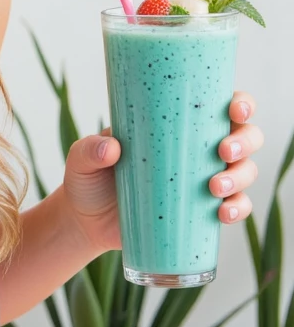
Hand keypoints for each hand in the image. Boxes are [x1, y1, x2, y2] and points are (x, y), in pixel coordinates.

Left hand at [59, 90, 261, 255]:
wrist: (85, 224)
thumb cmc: (88, 180)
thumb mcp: (81, 159)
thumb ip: (89, 149)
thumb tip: (111, 148)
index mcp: (176, 124)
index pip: (220, 104)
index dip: (240, 103)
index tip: (235, 109)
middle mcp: (197, 149)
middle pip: (245, 136)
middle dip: (244, 141)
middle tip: (222, 151)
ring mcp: (203, 181)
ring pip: (245, 172)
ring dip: (241, 177)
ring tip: (214, 188)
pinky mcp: (201, 213)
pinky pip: (236, 208)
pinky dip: (238, 209)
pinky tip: (223, 213)